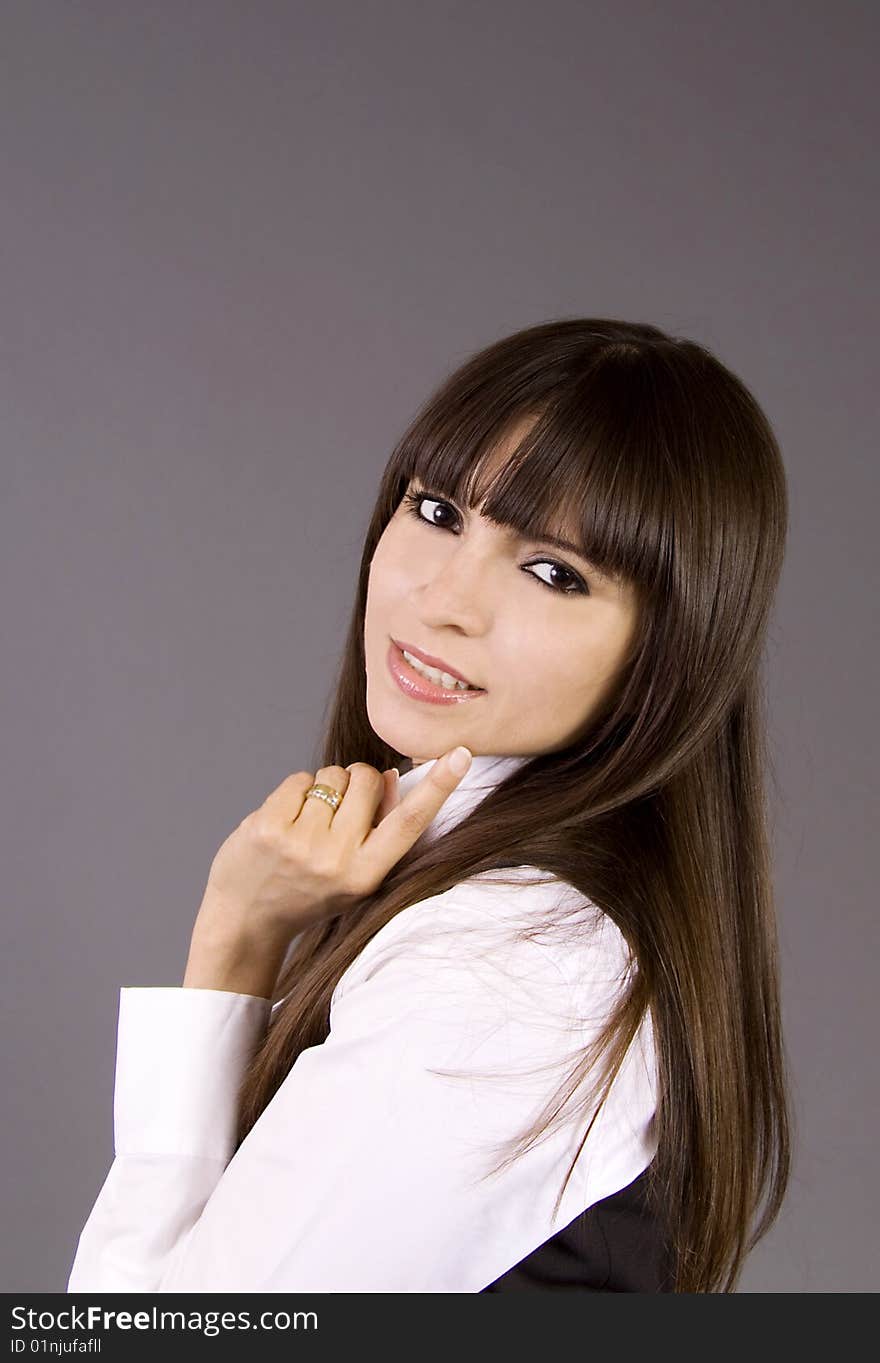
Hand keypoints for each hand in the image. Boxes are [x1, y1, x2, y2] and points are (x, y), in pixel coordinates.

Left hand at [194, 747, 472, 948]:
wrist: (246, 919)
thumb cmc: (307, 891)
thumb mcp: (354, 873)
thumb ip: (377, 829)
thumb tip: (389, 776)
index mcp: (367, 875)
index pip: (410, 823)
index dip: (438, 787)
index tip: (460, 755)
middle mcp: (337, 860)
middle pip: (367, 780)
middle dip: (357, 782)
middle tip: (337, 812)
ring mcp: (300, 843)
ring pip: (332, 775)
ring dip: (323, 788)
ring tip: (307, 823)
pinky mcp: (268, 827)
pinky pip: (299, 779)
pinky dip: (294, 792)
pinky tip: (285, 821)